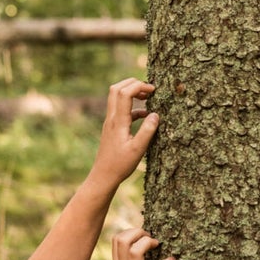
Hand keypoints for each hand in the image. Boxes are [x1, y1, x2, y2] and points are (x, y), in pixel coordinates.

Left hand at [90, 78, 158, 192]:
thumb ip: (148, 130)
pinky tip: (144, 115)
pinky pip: (121, 109)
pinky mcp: (112, 128)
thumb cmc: (120, 165)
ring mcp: (110, 122)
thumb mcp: (138, 149)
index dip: (139, 86)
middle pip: (116, 88)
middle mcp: (112, 118)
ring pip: (117, 97)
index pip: (125, 93)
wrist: (103, 176)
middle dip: (133, 83)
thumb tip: (156, 114)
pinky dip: (133, 106)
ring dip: (132, 93)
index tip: (154, 90)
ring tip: (149, 97)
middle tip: (149, 89)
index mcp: (118, 121)